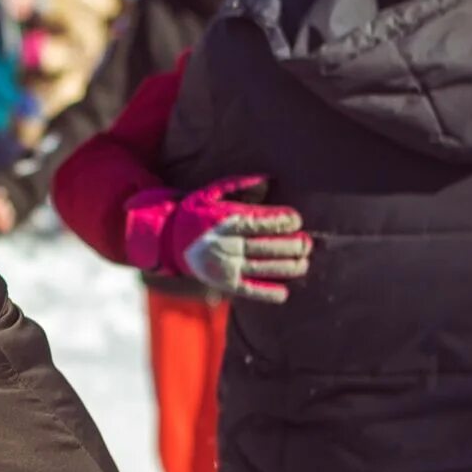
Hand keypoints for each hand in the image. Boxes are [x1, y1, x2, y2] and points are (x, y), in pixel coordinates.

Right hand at [126, 175, 311, 303]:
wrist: (165, 241)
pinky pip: (248, 290)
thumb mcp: (209, 193)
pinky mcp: (223, 283)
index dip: (280, 221)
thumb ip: (238, 184)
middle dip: (290, 245)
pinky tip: (284, 293)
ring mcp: (224, 266)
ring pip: (261, 268)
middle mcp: (224, 244)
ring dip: (286, 267)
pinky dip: (266, 293)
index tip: (296, 219)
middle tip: (307, 242)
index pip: (258, 222)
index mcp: (223, 221)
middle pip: (264, 246)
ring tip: (303, 263)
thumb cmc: (193, 214)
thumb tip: (268, 179)